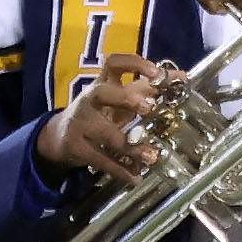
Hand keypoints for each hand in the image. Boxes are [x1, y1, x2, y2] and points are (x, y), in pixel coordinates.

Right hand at [42, 59, 176, 182]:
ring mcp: (81, 123)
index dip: (134, 63)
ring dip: (131, 145)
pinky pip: (100, 159)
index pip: (114, 63)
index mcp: (103, 83)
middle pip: (103, 93)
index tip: (155, 72)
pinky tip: (134, 177)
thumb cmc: (98, 113)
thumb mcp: (119, 98)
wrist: (59, 136)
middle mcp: (90, 100)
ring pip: (106, 133)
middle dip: (126, 99)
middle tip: (148, 107)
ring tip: (152, 156)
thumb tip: (182, 76)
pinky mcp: (76, 146)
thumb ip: (148, 88)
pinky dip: (119, 170)